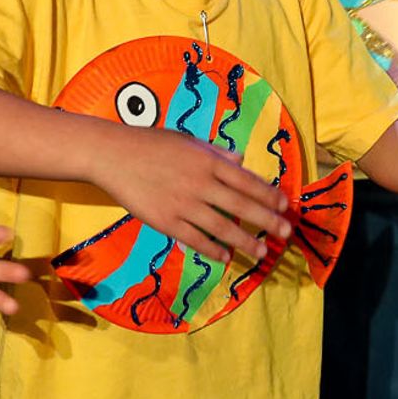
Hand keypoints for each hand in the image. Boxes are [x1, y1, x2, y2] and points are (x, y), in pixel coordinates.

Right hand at [96, 125, 292, 265]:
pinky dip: (213, 249)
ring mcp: (183, 204)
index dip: (269, 195)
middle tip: (285, 233)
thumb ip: (216, 152)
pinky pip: (195, 239)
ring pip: (223, 227)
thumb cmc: (150, 144)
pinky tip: (226, 257)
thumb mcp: (188, 141)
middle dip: (268, 221)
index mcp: (208, 161)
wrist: (112, 155)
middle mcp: (201, 183)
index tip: (285, 205)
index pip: (247, 180)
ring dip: (245, 242)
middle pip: (242, 206)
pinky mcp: (165, 221)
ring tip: (261, 253)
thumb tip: (241, 160)